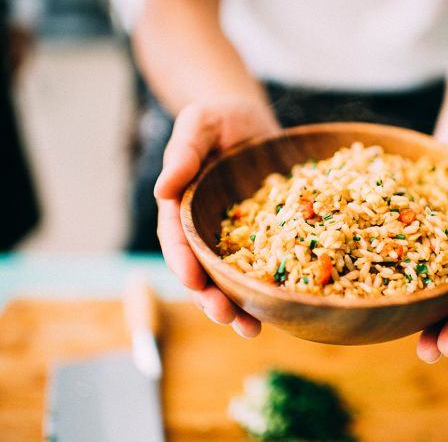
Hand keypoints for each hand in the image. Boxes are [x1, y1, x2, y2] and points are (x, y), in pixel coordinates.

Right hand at [154, 97, 279, 336]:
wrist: (252, 120)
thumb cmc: (218, 118)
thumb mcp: (199, 125)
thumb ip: (184, 153)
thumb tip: (162, 189)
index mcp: (183, 206)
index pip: (177, 239)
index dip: (183, 262)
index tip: (192, 281)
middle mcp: (207, 228)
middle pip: (203, 270)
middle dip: (211, 297)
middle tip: (225, 316)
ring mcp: (237, 235)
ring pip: (233, 278)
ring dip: (239, 306)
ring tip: (251, 330)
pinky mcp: (266, 236)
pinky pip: (267, 265)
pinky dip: (271, 288)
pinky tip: (284, 307)